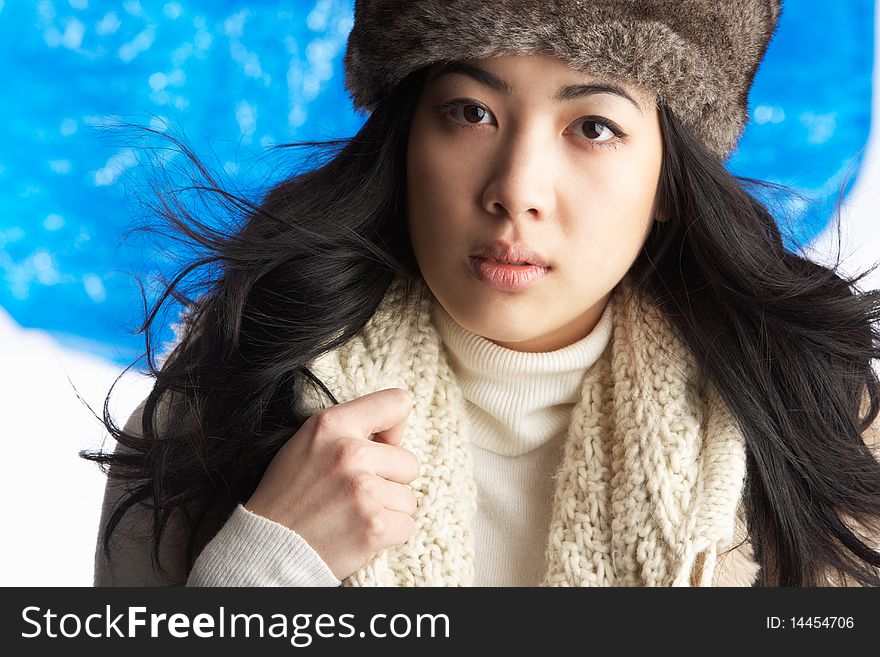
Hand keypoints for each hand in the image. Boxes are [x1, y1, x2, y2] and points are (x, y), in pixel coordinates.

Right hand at [244, 387, 418, 579]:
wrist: (267, 548)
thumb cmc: (289, 496)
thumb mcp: (307, 444)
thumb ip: (348, 431)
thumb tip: (394, 435)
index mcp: (331, 424)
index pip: (396, 403)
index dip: (395, 428)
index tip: (384, 446)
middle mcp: (350, 452)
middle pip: (408, 463)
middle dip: (390, 481)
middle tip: (355, 494)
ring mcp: (363, 490)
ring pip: (408, 499)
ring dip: (387, 510)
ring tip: (352, 515)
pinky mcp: (374, 525)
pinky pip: (406, 526)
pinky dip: (388, 535)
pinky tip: (358, 533)